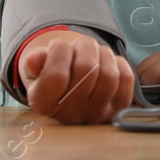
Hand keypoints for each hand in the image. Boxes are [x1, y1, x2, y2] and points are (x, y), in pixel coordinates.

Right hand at [17, 30, 135, 124]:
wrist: (69, 91)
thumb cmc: (50, 75)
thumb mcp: (35, 68)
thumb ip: (34, 62)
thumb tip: (34, 60)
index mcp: (44, 104)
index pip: (56, 76)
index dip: (59, 51)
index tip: (57, 45)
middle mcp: (71, 115)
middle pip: (87, 69)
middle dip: (83, 45)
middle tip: (77, 45)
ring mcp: (97, 114)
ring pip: (110, 74)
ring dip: (102, 52)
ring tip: (92, 52)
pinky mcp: (118, 108)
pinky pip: (126, 78)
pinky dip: (118, 62)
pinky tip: (105, 62)